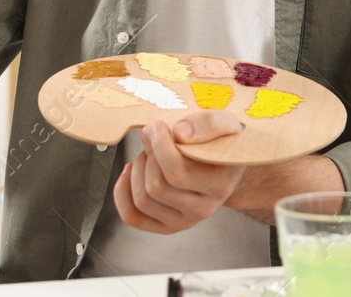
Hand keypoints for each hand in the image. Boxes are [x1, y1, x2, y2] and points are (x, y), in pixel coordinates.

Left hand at [114, 111, 246, 233]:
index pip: (176, 172)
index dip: (160, 145)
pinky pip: (133, 216)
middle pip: (156, 186)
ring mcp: (184, 221)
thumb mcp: (226, 124)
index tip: (158, 127)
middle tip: (155, 138)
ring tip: (149, 154)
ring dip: (138, 170)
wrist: (227, 166)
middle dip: (149, 155)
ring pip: (143, 200)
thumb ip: (208, 123)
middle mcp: (202, 209)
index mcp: (218, 185)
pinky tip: (131, 171)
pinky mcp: (167, 226)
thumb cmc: (223, 144)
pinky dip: (122, 192)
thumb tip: (180, 132)